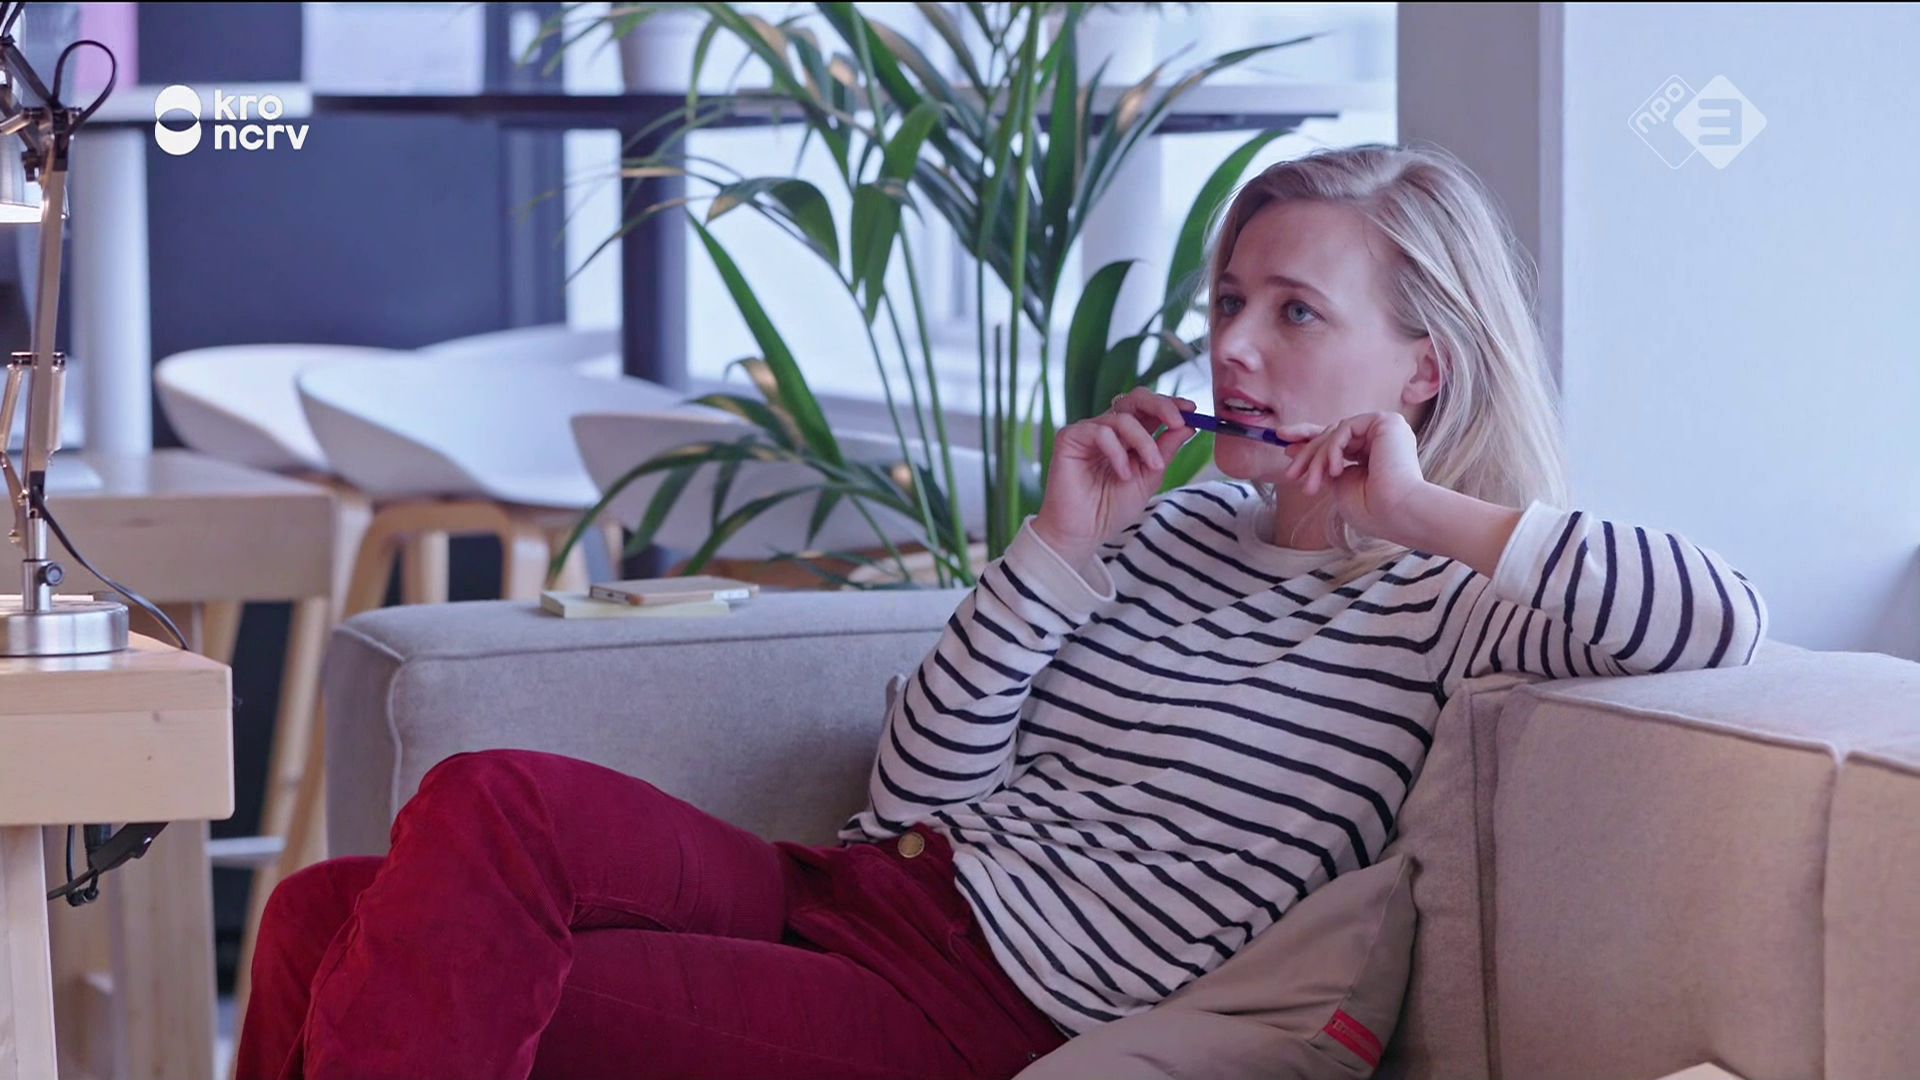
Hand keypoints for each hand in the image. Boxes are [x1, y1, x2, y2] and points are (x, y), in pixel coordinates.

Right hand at [1031, 388, 1197, 565]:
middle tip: (1178, 422)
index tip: (1192, 411)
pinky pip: (1101, 432)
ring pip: (1123, 418)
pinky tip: (1122, 475)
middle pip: (1135, 398)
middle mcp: (1109, 429)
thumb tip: (1188, 425)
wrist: (1084, 532)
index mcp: (1128, 436)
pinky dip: (1117, 452)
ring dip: (1144, 442)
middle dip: (1161, 406)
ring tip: (1153, 467)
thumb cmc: (1111, 509)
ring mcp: (1089, 432)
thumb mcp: (1150, 478)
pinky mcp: (1070, 438)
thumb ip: (1166, 450)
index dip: (1171, 405)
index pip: (1150, 409)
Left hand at [1276, 410, 1432, 545]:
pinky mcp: (1386, 421)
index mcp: (1375, 453)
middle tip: (1288, 471)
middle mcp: (1382, 437)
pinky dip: (1333, 449)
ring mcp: (1385, 427)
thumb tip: (1302, 451)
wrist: (1398, 513)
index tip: (1286, 449)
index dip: (1311, 444)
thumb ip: (1327, 466)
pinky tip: (1335, 471)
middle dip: (1306, 451)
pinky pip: (1345, 428)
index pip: (1339, 441)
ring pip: (1335, 433)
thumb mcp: (1341, 484)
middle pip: (1333, 433)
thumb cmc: (1373, 510)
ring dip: (1317, 459)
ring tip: (1310, 485)